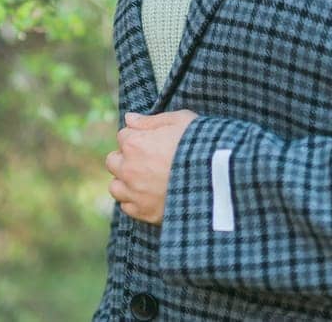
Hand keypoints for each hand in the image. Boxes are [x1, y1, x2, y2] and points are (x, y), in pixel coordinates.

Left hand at [105, 109, 198, 225]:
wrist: (218, 179)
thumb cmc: (200, 144)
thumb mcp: (180, 121)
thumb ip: (151, 120)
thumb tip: (129, 118)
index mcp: (135, 143)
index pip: (123, 135)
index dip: (138, 136)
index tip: (152, 141)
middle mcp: (129, 169)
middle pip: (113, 161)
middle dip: (126, 158)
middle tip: (147, 160)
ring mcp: (135, 193)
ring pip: (115, 187)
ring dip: (126, 181)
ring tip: (145, 179)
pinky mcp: (144, 213)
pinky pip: (127, 207)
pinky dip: (135, 201)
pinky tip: (150, 195)